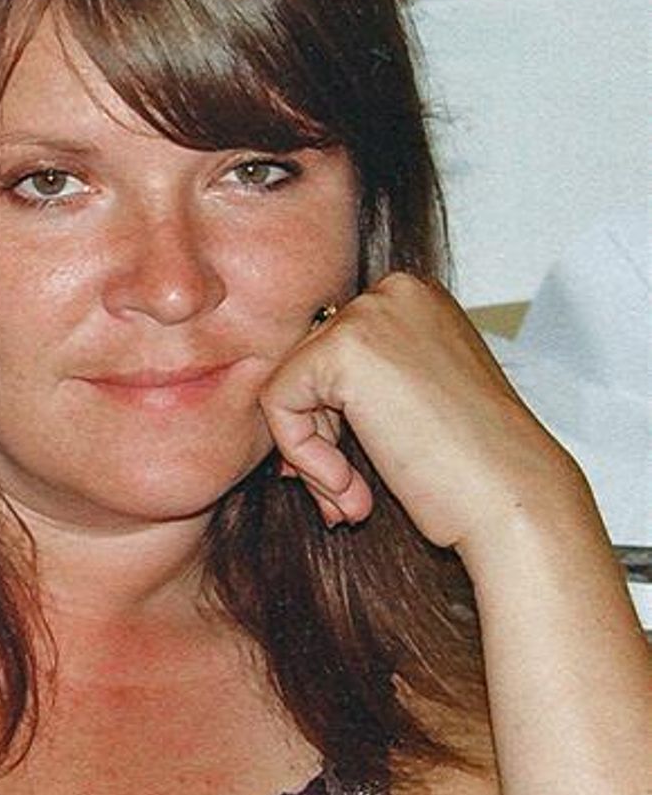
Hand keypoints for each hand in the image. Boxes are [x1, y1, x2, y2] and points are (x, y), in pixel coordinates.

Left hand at [259, 273, 588, 556]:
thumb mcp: (415, 404)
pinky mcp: (342, 348)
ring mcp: (370, 313)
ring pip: (289, 384)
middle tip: (346, 496)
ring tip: (350, 502)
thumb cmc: (476, 469)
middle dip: (318, 438)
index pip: (334, 352)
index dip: (332, 421)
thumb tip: (291, 402)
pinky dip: (302, 455)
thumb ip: (361, 388)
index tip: (349, 473)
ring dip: (311, 456)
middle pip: (309, 365)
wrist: (515, 502)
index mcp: (418, 301)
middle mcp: (395, 292)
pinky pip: (279, 402)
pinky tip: (348, 490)